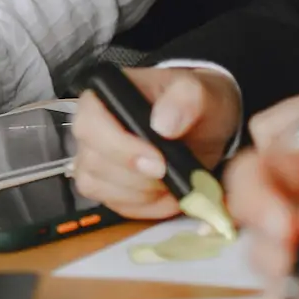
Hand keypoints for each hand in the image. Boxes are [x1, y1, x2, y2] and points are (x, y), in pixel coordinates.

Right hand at [68, 65, 240, 220]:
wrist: (207, 128)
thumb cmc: (197, 105)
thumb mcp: (201, 92)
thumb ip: (185, 99)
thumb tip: (162, 124)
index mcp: (106, 94)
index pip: (90, 124)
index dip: (120, 148)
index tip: (158, 163)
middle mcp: (91, 127)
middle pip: (94, 161)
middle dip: (138, 177)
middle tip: (172, 173)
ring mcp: (94, 158)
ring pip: (100, 187)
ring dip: (143, 193)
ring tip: (173, 179)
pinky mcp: (104, 186)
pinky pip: (115, 205)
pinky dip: (147, 205)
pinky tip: (168, 192)